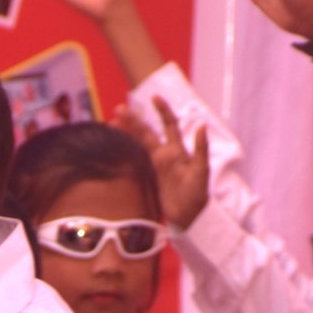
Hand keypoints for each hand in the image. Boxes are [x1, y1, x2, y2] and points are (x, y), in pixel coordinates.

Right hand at [119, 94, 209, 229]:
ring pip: (137, 144)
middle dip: (134, 120)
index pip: (169, 124)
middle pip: (146, 132)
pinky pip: (134, 160)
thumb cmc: (198, 194)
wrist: (189, 216)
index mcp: (177, 150)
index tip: (154, 97)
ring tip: (111, 123)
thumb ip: (201, 149)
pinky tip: (114, 146)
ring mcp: (155, 166)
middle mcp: (164, 154)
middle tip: (118, 109)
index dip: (162, 110)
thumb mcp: (201, 171)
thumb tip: (201, 126)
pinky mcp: (148, 177)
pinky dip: (124, 151)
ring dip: (126, 133)